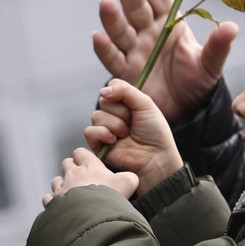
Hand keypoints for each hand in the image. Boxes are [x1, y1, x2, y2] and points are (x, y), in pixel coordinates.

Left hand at [42, 148, 137, 207]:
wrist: (91, 216)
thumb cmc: (109, 198)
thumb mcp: (128, 183)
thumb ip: (129, 177)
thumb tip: (131, 177)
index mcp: (89, 166)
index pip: (81, 152)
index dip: (84, 157)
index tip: (88, 163)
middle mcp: (73, 174)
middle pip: (67, 163)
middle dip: (72, 169)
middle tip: (81, 179)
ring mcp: (61, 188)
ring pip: (56, 180)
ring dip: (62, 185)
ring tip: (71, 194)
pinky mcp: (53, 203)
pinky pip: (48, 198)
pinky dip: (53, 202)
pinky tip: (60, 207)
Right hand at [85, 79, 182, 194]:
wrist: (155, 158)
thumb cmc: (155, 133)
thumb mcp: (145, 104)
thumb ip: (125, 91)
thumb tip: (102, 90)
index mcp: (125, 103)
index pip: (111, 87)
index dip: (120, 94)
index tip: (132, 105)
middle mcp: (114, 114)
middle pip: (103, 101)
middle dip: (120, 113)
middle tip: (132, 123)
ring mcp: (105, 129)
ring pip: (96, 116)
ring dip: (115, 125)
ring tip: (126, 135)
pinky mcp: (98, 144)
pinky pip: (89, 131)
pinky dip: (102, 134)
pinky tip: (114, 141)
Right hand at [93, 0, 238, 123]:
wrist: (186, 112)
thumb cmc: (198, 83)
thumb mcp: (210, 65)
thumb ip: (217, 46)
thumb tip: (232, 27)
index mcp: (169, 24)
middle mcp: (148, 33)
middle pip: (136, 7)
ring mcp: (135, 52)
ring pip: (121, 30)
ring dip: (112, 17)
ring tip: (106, 2)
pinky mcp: (125, 73)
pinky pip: (113, 59)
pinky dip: (105, 49)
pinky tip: (98, 37)